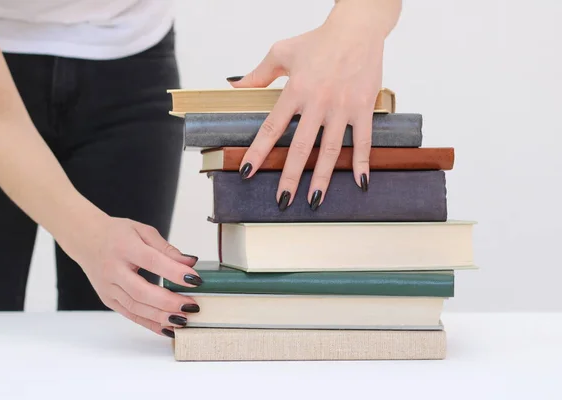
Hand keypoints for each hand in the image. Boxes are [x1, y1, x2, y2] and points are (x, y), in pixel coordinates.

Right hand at [59, 214, 201, 336]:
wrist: (85, 239)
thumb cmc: (116, 234)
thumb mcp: (142, 231)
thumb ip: (166, 248)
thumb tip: (190, 262)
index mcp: (124, 247)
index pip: (151, 261)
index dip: (174, 272)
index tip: (195, 280)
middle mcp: (113, 269)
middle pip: (141, 291)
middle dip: (169, 302)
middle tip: (192, 306)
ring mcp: (108, 287)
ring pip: (135, 307)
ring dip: (161, 317)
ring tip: (183, 320)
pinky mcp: (108, 299)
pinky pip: (130, 315)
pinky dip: (150, 323)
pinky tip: (167, 327)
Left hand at [229, 0, 400, 209]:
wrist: (358, 28)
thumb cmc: (319, 40)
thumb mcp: (282, 52)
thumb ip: (258, 74)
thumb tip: (235, 87)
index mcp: (295, 90)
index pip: (272, 127)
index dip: (258, 152)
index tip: (248, 172)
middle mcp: (318, 102)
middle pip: (300, 147)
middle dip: (289, 176)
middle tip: (282, 200)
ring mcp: (342, 107)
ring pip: (330, 149)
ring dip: (322, 177)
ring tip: (314, 200)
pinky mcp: (363, 107)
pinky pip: (364, 140)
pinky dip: (363, 162)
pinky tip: (360, 182)